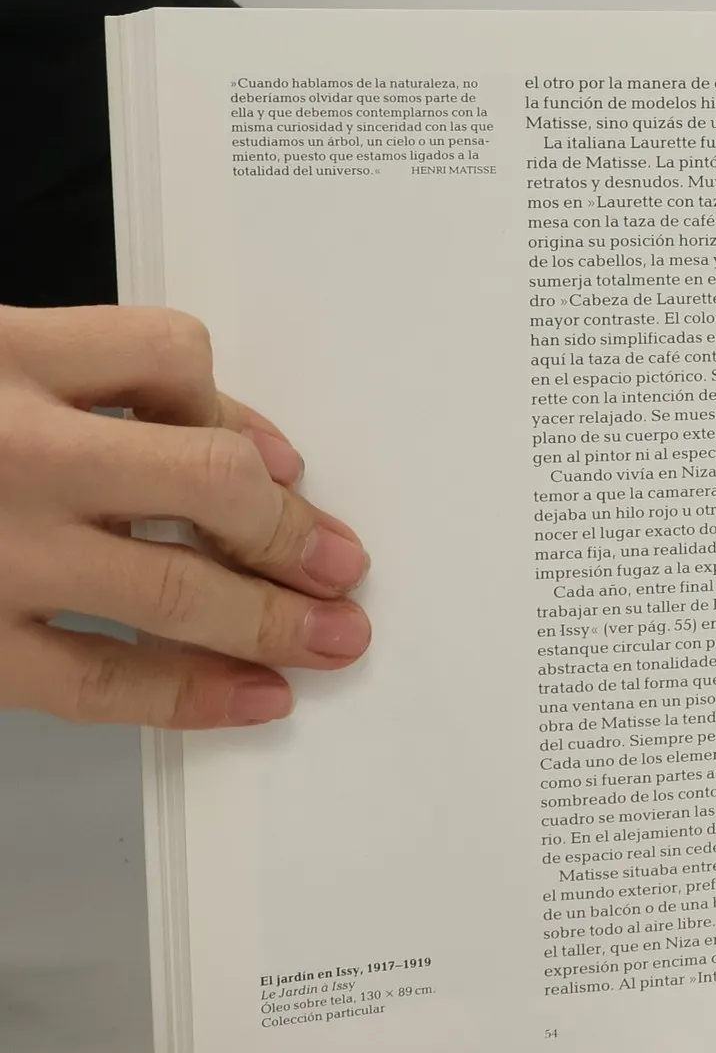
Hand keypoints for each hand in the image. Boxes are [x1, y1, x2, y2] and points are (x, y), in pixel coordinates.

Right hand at [0, 305, 369, 726]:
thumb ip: (97, 387)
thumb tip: (257, 452)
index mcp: (5, 357)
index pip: (168, 357)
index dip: (239, 414)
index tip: (280, 465)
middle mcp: (10, 448)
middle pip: (205, 478)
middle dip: (292, 532)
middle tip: (345, 568)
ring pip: (173, 586)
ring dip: (273, 620)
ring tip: (332, 638)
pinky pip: (100, 682)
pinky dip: (192, 695)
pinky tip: (251, 695)